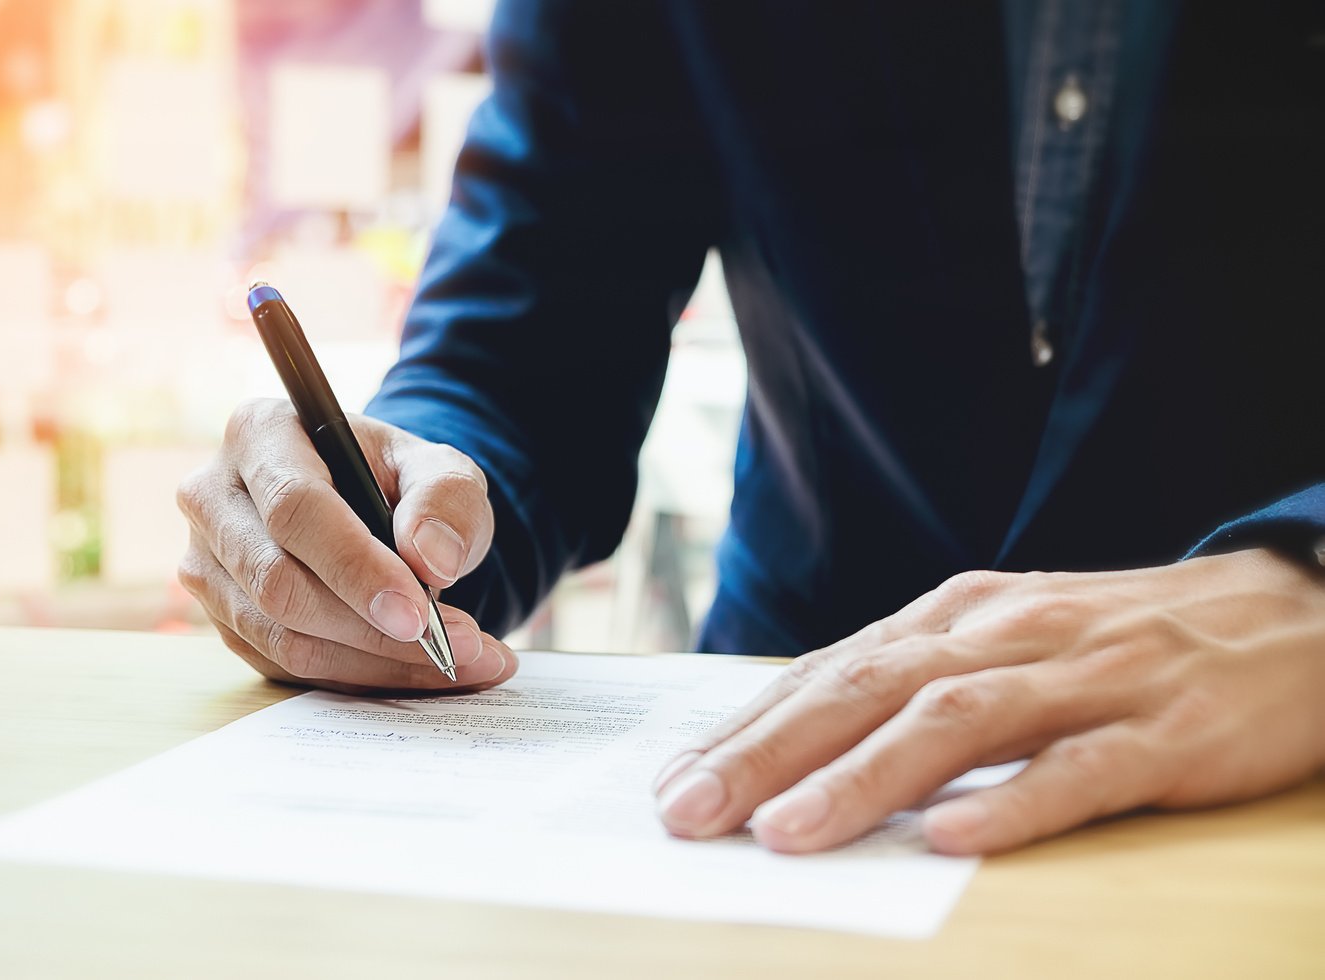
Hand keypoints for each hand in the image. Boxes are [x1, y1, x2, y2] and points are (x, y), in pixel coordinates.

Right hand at [177, 398, 516, 693]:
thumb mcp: (440, 468)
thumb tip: (431, 559)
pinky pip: (285, 666)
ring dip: (375, 662)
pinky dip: (359, 676)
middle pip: (278, 582)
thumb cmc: (400, 481)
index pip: (295, 509)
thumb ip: (446, 499)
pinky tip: (418, 670)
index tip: (418, 613)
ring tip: (460, 661)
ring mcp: (208, 563)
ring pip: (281, 637)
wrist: (374, 507)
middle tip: (459, 647)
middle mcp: (214, 496)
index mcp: (261, 433)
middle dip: (373, 629)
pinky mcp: (224, 617)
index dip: (355, 568)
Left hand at [653, 549, 1324, 853]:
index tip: (676, 782)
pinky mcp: (1165, 732)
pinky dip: (1014, 802)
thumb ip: (914, 685)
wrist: (1285, 614)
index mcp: (959, 616)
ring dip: (864, 778)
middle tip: (691, 811)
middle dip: (770, 751)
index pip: (832, 672)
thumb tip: (798, 744)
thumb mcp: (1004, 644)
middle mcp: (1008, 636)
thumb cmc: (1116, 643)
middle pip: (870, 689)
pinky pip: (1082, 770)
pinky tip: (954, 839)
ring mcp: (1087, 679)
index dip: (748, 728)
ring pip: (957, 721)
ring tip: (788, 831)